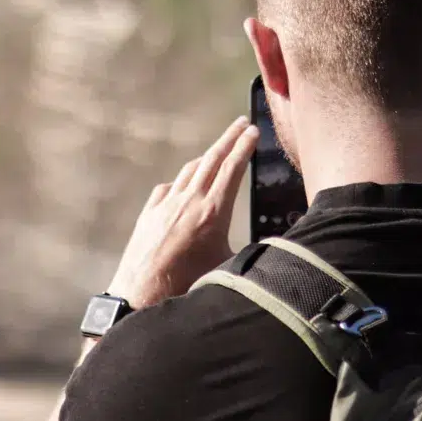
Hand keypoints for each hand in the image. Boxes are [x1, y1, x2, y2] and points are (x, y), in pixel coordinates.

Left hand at [105, 116, 258, 309]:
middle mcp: (188, 202)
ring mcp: (164, 206)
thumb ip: (252, 252)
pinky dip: (180, 181)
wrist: (142, 296)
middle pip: (211, 159)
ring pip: (188, 171)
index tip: (252, 131)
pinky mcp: (148, 215)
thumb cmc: (188, 287)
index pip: (232, 169)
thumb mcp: (228, 269)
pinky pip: (167, 188)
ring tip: (217, 151)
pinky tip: (183, 185)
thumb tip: (279, 249)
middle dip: (228, 139)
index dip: (244, 147)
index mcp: (212, 212)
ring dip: (205, 158)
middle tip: (239, 123)